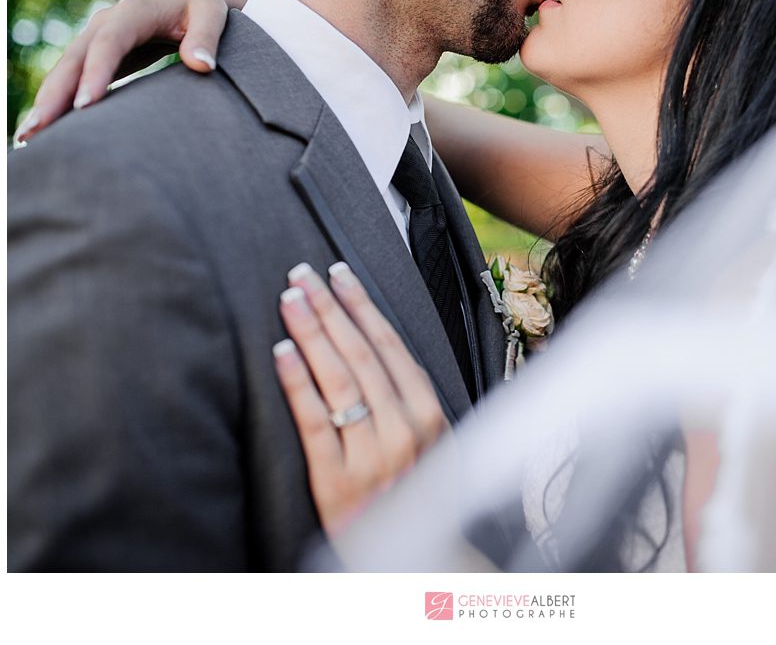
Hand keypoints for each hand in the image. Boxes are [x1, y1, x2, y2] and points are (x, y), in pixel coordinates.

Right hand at [14, 0, 244, 144]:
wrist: (196, 0)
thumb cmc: (208, 10)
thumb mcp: (214, 16)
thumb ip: (206, 39)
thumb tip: (201, 66)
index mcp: (135, 12)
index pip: (110, 42)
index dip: (96, 72)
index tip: (85, 105)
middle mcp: (109, 23)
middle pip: (76, 58)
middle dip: (55, 93)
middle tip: (38, 129)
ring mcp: (100, 39)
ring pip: (68, 70)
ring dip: (48, 101)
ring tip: (30, 136)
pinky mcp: (101, 56)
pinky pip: (75, 78)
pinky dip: (61, 101)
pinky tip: (49, 130)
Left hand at [274, 262, 445, 537]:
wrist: (411, 565)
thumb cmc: (416, 494)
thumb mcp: (429, 443)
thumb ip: (408, 399)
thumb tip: (373, 342)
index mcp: (430, 416)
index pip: (391, 347)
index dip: (363, 306)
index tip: (340, 273)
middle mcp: (405, 431)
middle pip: (361, 354)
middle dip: (330, 308)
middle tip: (302, 273)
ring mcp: (372, 456)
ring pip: (339, 379)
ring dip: (312, 332)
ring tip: (289, 298)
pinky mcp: (337, 482)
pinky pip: (314, 422)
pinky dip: (297, 382)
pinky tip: (281, 351)